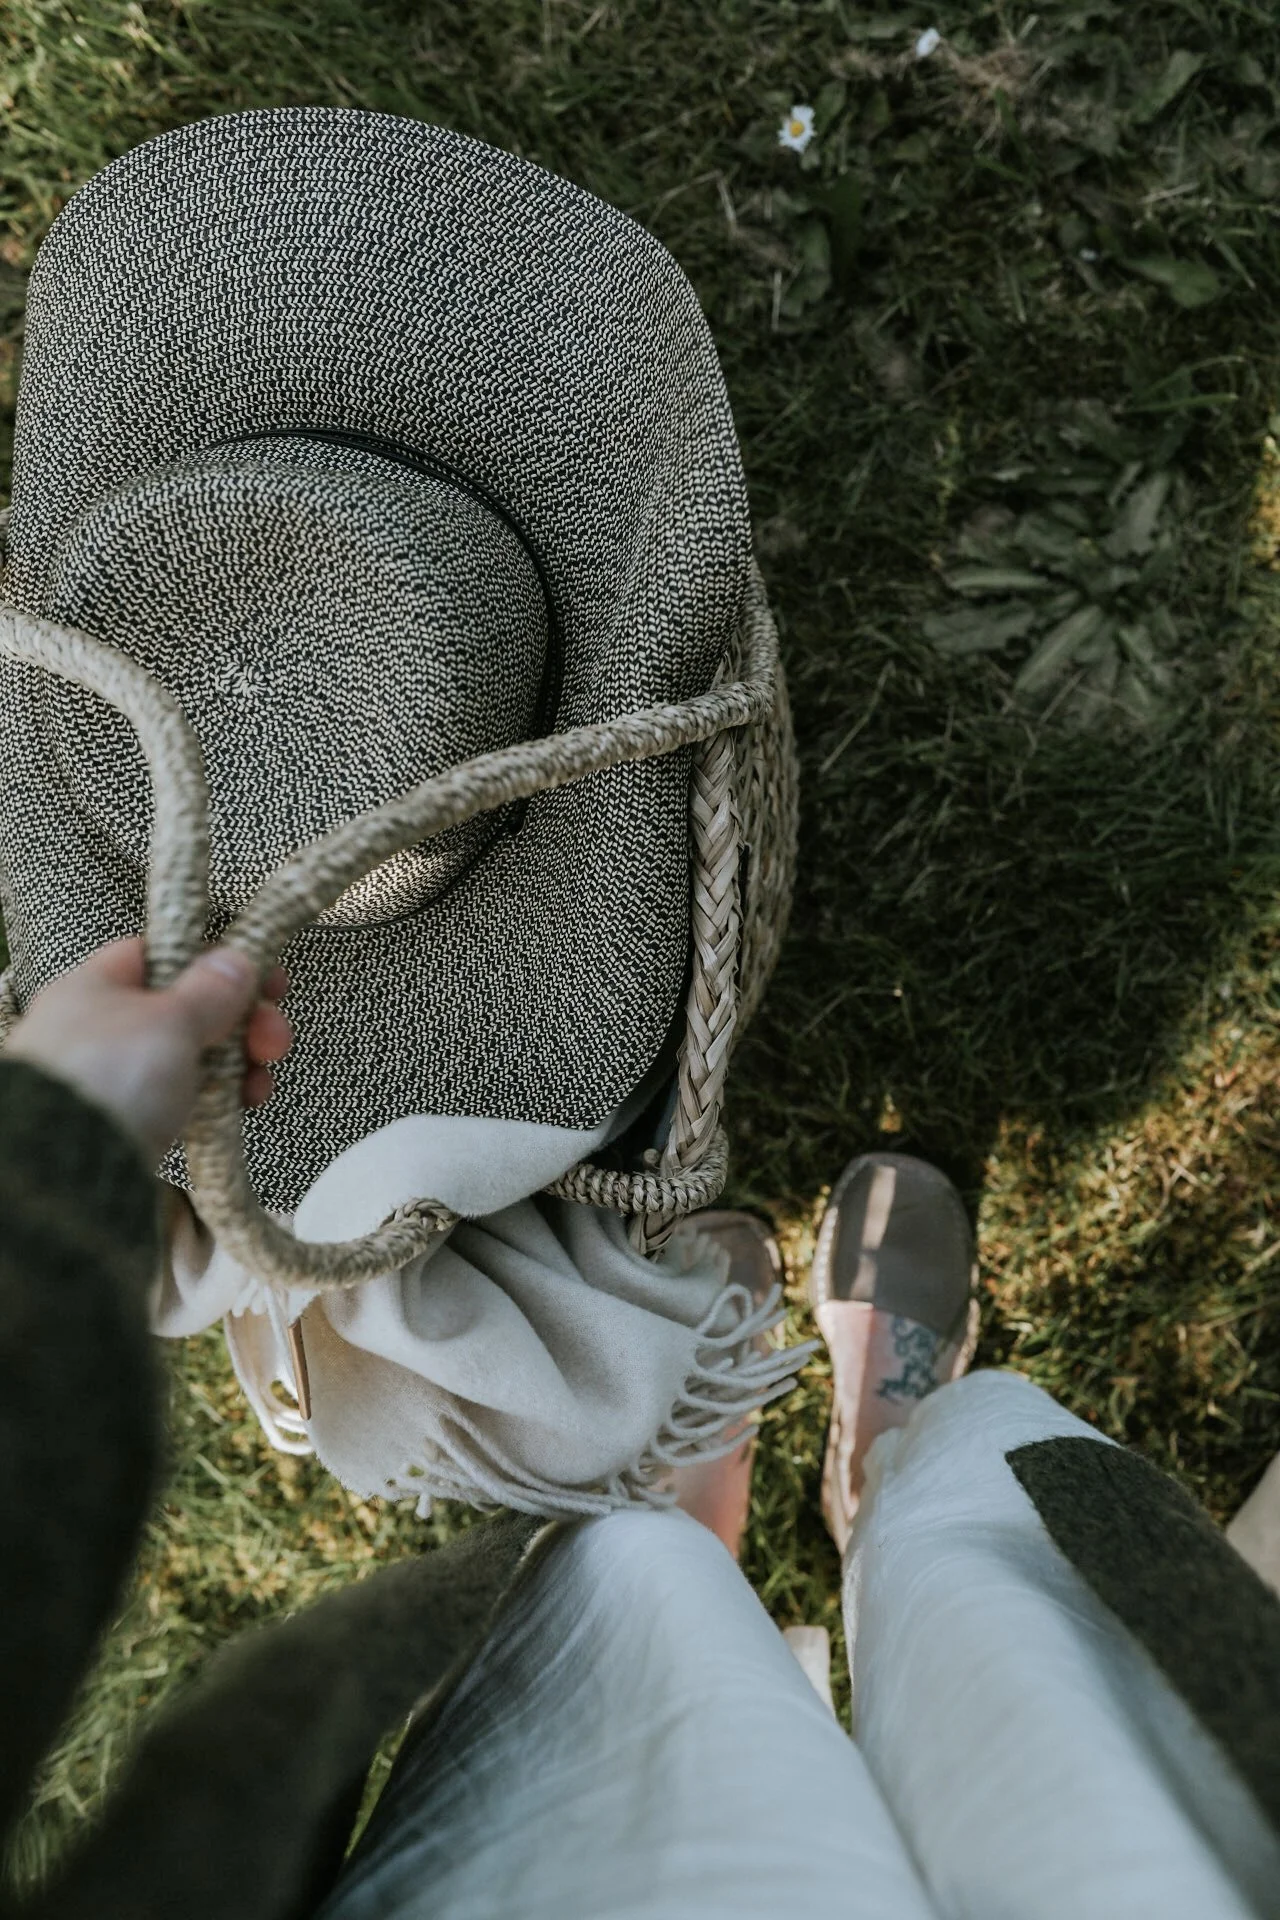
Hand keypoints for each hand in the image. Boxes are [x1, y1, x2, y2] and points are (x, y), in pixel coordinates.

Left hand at [2, 936, 292, 1166]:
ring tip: (260, 1084)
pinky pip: (187, 1095)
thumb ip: (209, 989)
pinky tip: (243, 1104)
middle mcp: (103, 1027)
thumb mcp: (170, 1020)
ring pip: (194, 1054)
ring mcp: (118, 1076)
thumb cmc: (112, 1077)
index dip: (216, 961)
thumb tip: (235, 959)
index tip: (263, 977)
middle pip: (188, 1007)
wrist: (71, 1170)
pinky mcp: (134, 1118)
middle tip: (273, 1039)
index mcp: (97, 986)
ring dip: (239, 1063)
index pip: (163, 955)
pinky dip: (219, 1096)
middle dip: (242, 1021)